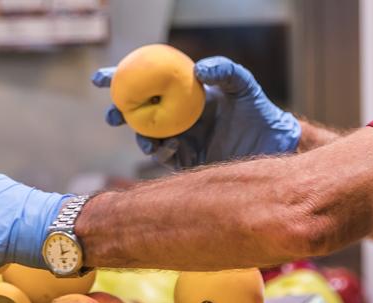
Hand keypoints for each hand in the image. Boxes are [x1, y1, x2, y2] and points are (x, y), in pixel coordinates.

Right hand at [93, 56, 300, 168]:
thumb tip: (198, 69)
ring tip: (149, 140)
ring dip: (141, 137)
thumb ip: (225, 71)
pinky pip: (162, 157)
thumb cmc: (259, 113)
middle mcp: (175, 115)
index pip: (147, 82)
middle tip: (113, 115)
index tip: (100, 80)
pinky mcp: (183, 162)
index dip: (121, 79)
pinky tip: (168, 148)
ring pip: (146, 136)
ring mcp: (177, 138)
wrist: (271, 149)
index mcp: (183, 94)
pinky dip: (159, 152)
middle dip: (119, 112)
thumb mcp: (244, 87)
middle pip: (137, 111)